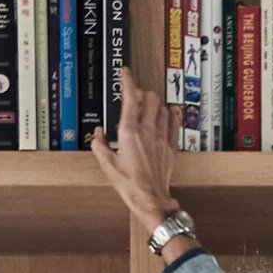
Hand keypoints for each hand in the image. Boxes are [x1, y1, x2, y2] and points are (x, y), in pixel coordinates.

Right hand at [91, 68, 183, 230]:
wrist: (151, 199)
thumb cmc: (130, 184)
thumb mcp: (107, 165)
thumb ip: (99, 145)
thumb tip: (97, 134)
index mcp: (130, 131)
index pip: (130, 97)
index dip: (127, 81)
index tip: (125, 73)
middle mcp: (148, 130)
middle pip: (151, 97)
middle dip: (142, 93)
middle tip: (136, 97)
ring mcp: (161, 137)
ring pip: (163, 107)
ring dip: (156, 103)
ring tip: (149, 107)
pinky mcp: (171, 146)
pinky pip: (175, 122)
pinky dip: (172, 114)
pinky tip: (170, 112)